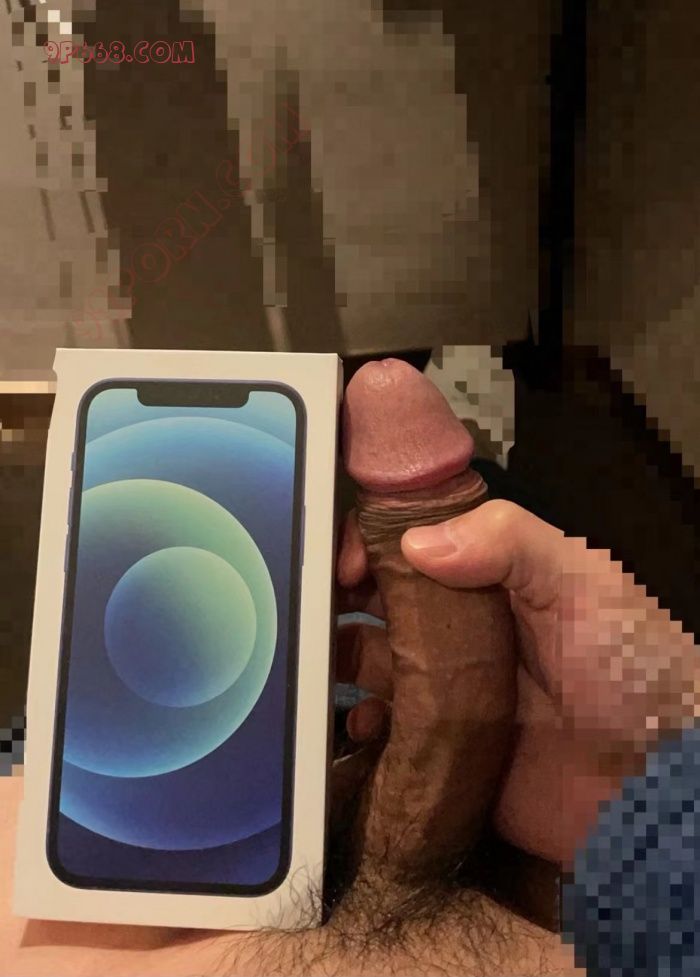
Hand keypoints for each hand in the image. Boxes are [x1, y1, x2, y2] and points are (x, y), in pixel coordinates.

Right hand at [339, 500, 698, 865]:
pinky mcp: (441, 749)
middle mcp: (464, 630)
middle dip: (340, 599)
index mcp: (495, 580)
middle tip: (308, 610)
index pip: (416, 543)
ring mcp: (450, 692)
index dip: (372, 542)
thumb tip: (416, 541)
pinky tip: (363, 723)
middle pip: (383, 601)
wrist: (654, 789)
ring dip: (340, 658)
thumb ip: (510, 542)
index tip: (342, 561)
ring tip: (319, 666)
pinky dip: (362, 723)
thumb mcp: (585, 584)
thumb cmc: (632, 670)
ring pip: (374, 662)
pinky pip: (383, 730)